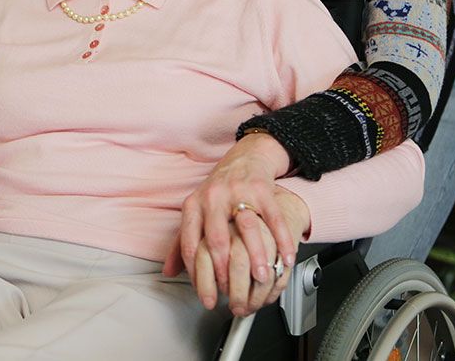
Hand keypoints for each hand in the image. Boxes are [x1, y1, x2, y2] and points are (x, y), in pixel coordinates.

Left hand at [170, 133, 295, 295]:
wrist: (244, 159)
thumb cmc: (218, 192)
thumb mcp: (195, 212)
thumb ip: (180, 243)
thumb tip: (168, 272)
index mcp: (193, 206)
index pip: (190, 244)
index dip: (198, 274)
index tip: (207, 295)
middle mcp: (213, 198)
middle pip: (217, 238)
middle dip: (225, 270)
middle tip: (233, 293)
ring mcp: (238, 192)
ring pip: (247, 228)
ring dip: (256, 256)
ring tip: (261, 277)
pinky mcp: (262, 189)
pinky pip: (273, 218)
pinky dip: (282, 240)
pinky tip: (286, 258)